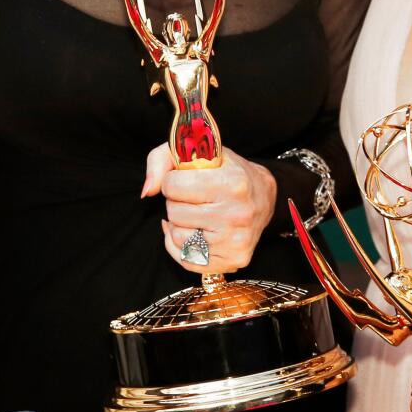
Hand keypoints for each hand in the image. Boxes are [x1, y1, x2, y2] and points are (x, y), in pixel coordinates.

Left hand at [141, 145, 275, 275]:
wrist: (263, 197)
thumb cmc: (226, 171)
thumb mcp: (197, 151)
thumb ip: (161, 160)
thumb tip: (147, 191)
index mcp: (233, 182)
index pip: (173, 185)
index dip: (172, 180)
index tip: (184, 179)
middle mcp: (237, 214)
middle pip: (174, 212)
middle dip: (176, 202)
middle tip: (192, 197)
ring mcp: (235, 242)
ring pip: (178, 237)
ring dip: (179, 224)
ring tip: (195, 213)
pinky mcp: (232, 261)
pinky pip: (186, 259)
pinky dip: (181, 246)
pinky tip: (192, 232)